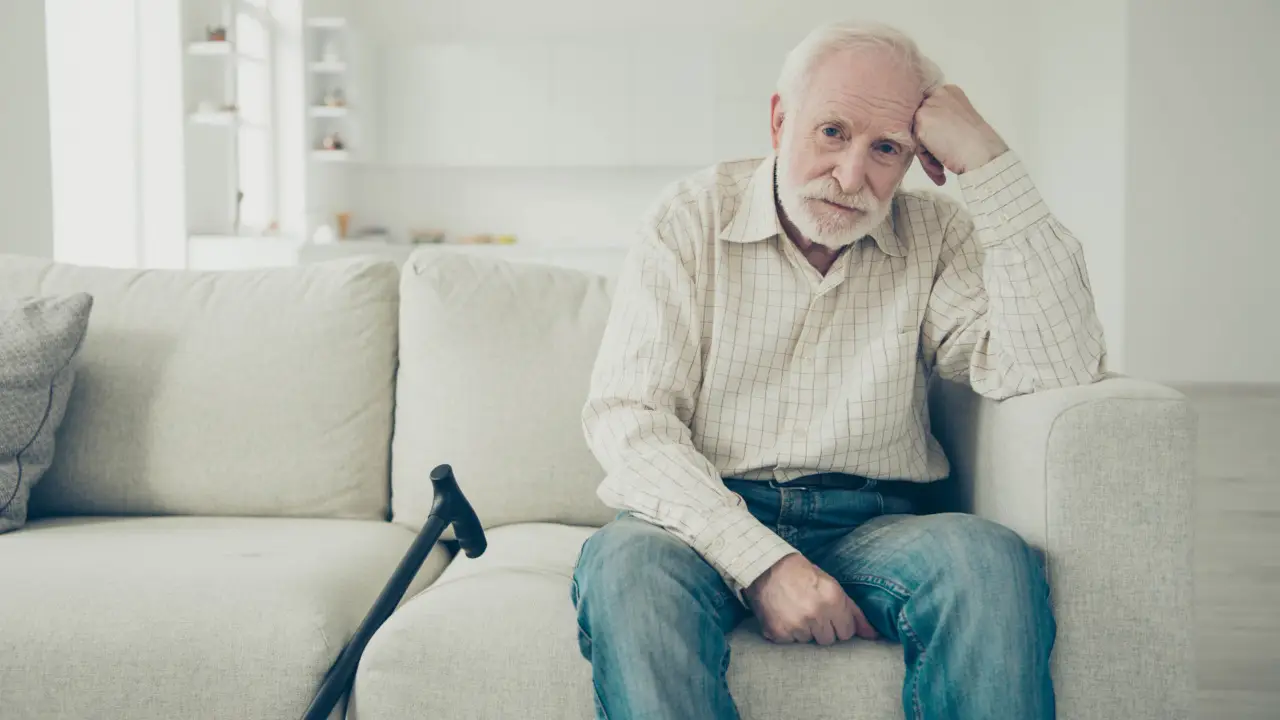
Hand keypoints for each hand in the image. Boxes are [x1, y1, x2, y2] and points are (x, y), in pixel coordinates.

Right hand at [743, 553, 878, 644]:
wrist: (766, 568)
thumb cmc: (802, 574)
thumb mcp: (831, 586)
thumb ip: (853, 611)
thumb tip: (873, 635)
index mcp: (833, 600)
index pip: (847, 632)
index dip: (838, 623)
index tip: (828, 613)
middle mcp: (816, 615)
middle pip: (829, 640)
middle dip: (822, 628)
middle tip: (811, 611)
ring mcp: (796, 626)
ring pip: (809, 641)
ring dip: (804, 630)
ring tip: (795, 610)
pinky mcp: (779, 632)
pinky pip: (790, 642)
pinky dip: (787, 631)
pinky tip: (783, 615)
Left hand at [913, 84, 1008, 185]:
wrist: (983, 154)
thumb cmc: (978, 145)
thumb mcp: (961, 122)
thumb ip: (944, 121)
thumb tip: (928, 132)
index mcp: (950, 92)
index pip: (930, 113)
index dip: (934, 135)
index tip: (944, 148)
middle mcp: (938, 94)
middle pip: (922, 124)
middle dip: (929, 146)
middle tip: (940, 164)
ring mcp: (929, 106)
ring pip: (918, 135)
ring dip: (928, 156)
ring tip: (941, 170)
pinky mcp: (922, 121)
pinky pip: (917, 145)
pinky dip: (926, 161)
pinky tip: (940, 168)